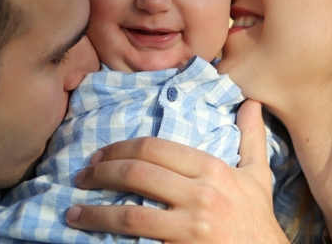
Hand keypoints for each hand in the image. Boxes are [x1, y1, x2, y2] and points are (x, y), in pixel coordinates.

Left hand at [66, 100, 289, 242]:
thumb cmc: (257, 219)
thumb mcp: (258, 175)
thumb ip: (252, 137)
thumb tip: (251, 101)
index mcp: (211, 170)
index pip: (155, 148)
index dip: (120, 148)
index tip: (100, 154)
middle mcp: (200, 195)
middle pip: (137, 174)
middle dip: (101, 173)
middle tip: (81, 177)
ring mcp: (190, 228)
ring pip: (130, 215)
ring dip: (95, 212)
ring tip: (73, 212)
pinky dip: (112, 240)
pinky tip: (94, 237)